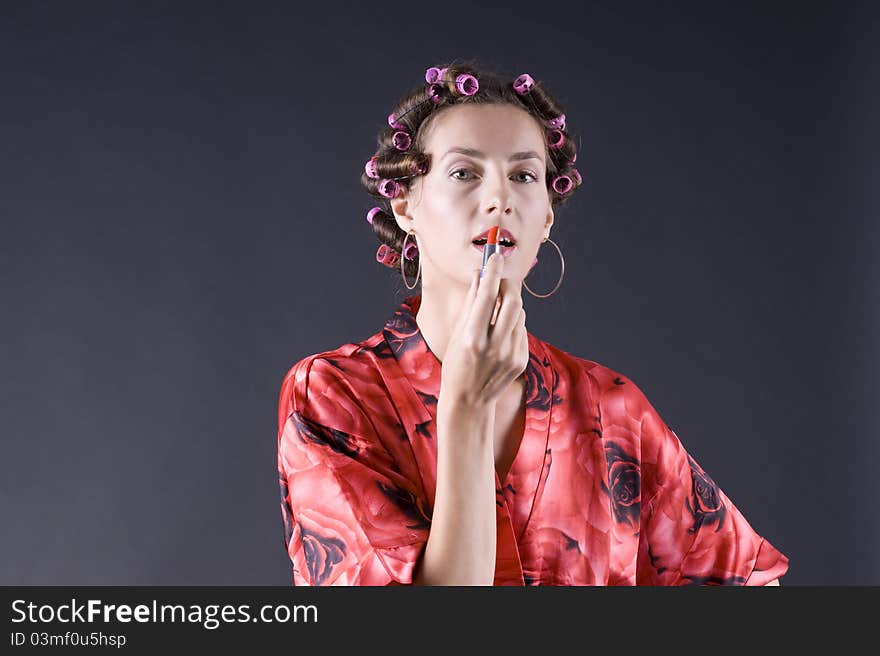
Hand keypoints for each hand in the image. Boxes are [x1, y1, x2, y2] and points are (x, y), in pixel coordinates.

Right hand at [438, 252, 528, 410]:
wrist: (468, 401)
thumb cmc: (457, 363)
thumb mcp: (457, 333)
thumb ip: (470, 303)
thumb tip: (479, 274)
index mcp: (471, 339)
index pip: (486, 297)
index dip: (492, 272)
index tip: (495, 256)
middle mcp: (493, 347)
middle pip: (512, 302)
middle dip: (508, 284)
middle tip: (501, 278)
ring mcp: (510, 355)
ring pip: (519, 314)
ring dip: (509, 305)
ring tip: (494, 312)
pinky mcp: (520, 360)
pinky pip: (521, 330)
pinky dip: (512, 323)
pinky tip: (499, 334)